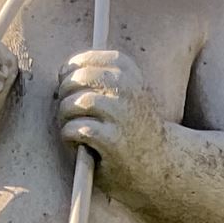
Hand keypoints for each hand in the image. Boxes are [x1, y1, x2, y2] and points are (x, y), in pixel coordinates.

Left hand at [57, 49, 161, 194]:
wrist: (161, 162)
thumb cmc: (134, 127)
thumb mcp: (127, 92)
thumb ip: (100, 77)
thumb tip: (62, 71)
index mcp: (128, 72)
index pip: (86, 60)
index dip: (70, 71)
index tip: (68, 85)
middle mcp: (126, 88)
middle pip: (78, 79)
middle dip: (65, 93)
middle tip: (67, 111)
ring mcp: (120, 113)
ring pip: (75, 103)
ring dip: (65, 116)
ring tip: (71, 127)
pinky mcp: (111, 140)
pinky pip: (76, 128)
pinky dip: (69, 135)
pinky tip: (77, 142)